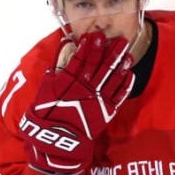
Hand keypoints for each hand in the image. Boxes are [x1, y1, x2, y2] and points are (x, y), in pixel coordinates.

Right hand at [20, 32, 133, 174]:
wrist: (58, 139)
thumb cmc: (48, 114)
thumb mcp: (45, 90)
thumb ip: (52, 73)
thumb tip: (58, 57)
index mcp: (71, 80)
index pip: (83, 57)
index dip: (90, 46)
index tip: (96, 35)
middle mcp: (87, 87)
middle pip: (102, 64)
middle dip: (111, 50)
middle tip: (120, 40)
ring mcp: (98, 99)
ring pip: (113, 77)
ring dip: (121, 64)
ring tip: (128, 53)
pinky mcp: (106, 110)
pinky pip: (119, 95)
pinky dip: (125, 84)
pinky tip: (130, 74)